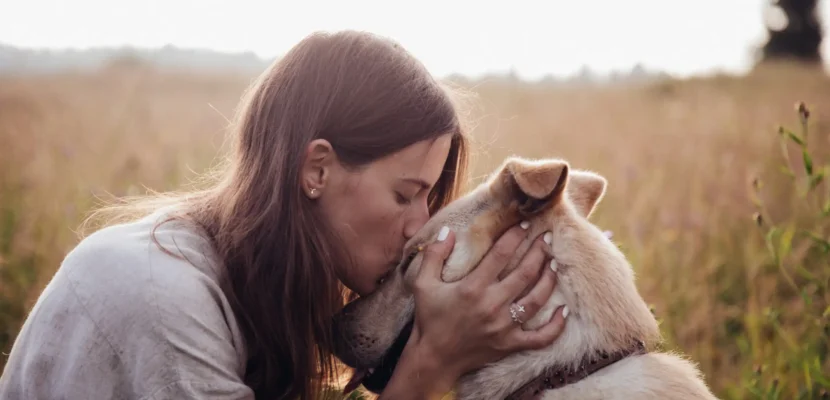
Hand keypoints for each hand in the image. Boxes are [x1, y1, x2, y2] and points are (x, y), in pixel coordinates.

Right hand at [407, 224, 567, 380]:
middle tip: (547, 237)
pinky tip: (564, 309)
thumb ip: (434, 255)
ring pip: (537, 299)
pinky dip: (556, 325)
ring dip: (549, 279)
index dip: (515, 236)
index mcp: (472, 287)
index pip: (501, 254)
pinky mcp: (510, 344)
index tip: (526, 224)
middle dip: (539, 251)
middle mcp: (492, 305)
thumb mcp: (423, 284)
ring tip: (554, 263)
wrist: (433, 357)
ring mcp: (504, 327)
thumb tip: (447, 230)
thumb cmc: (429, 318)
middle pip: (525, 273)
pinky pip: (541, 337)